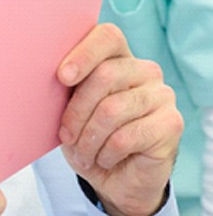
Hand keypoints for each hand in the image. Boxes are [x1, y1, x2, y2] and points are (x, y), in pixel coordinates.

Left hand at [57, 24, 182, 215]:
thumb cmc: (87, 135)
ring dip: (88, 138)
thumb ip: (66, 85)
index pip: (107, 37)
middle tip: (66, 136)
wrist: (116, 179)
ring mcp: (161, 94)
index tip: (62, 77)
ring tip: (82, 153)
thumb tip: (45, 71)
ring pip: (112, 109)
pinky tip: (104, 159)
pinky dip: (106, 153)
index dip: (84, 54)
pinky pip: (127, 136)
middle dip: (77, 111)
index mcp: (117, 57)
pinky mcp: (171, 123)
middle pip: (105, 75)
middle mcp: (144, 69)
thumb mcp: (69, 108)